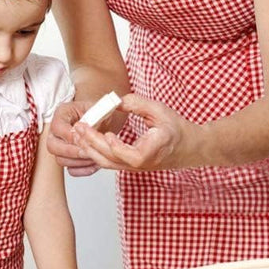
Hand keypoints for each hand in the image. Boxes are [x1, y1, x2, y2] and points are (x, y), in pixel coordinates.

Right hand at [48, 100, 100, 175]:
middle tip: (88, 151)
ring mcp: (61, 146)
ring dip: (79, 161)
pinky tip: (95, 164)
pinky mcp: (70, 159)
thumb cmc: (104, 114)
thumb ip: (93, 117)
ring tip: (95, 157)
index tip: (84, 139)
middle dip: (72, 151)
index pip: (57, 127)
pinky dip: (83, 169)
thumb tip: (86, 130)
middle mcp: (57, 131)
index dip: (70, 136)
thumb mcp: (101, 109)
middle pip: (52, 146)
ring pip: (60, 160)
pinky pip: (71, 170)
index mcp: (63, 113)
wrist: (110, 121)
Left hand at [71, 94, 200, 171]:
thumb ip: (137, 103)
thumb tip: (115, 100)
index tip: (107, 134)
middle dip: (92, 143)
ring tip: (78, 133)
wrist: (190, 147)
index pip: (131, 156)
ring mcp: (134, 167)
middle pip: (112, 159)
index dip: (117, 147)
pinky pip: (108, 162)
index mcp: (153, 151)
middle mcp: (142, 163)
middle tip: (80, 128)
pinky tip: (85, 140)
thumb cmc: (177, 129)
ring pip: (107, 163)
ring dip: (90, 149)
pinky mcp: (129, 166)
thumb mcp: (160, 110)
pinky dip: (95, 152)